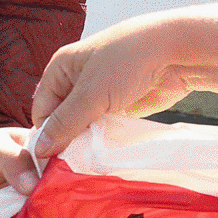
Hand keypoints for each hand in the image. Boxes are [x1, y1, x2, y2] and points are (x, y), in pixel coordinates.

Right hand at [30, 12, 201, 159]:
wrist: (177, 53)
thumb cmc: (128, 60)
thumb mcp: (90, 93)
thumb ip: (65, 123)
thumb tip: (40, 149)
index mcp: (62, 69)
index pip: (42, 109)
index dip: (45, 134)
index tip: (50, 161)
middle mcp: (78, 81)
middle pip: (63, 120)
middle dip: (66, 140)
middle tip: (71, 165)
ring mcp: (101, 95)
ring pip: (84, 127)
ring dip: (87, 142)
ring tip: (89, 162)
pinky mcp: (121, 107)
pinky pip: (105, 130)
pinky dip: (105, 141)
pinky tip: (106, 155)